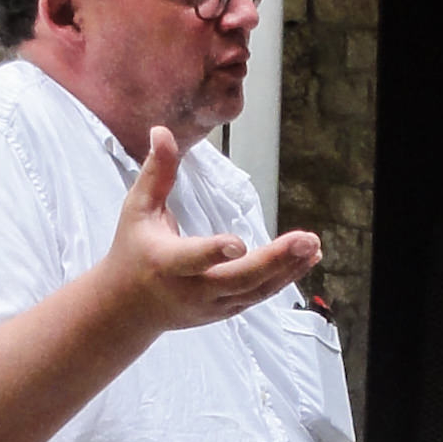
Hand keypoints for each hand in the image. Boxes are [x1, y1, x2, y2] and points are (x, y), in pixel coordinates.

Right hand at [105, 127, 320, 334]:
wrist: (129, 309)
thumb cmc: (133, 250)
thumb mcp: (138, 209)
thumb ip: (156, 172)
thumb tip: (162, 130)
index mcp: (166, 262)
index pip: (192, 258)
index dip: (215, 252)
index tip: (239, 243)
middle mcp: (192, 289)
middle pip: (238, 278)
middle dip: (274, 260)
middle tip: (306, 240)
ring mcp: (213, 304)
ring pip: (255, 290)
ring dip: (288, 269)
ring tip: (313, 246)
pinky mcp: (227, 310)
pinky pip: (259, 295)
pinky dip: (285, 278)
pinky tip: (307, 259)